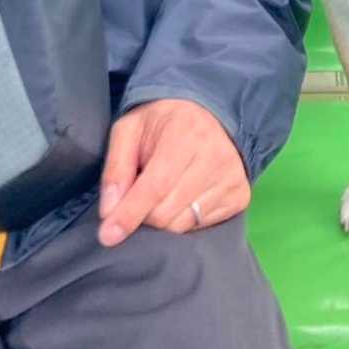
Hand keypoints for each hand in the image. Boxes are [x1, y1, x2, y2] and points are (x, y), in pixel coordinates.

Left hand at [97, 98, 249, 247]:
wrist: (208, 113)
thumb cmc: (162, 123)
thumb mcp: (130, 130)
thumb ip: (116, 168)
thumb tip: (109, 212)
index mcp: (185, 133)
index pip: (155, 185)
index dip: (129, 213)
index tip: (108, 236)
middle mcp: (214, 156)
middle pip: (166, 212)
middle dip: (142, 214)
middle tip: (137, 197)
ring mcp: (231, 178)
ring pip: (182, 225)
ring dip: (162, 219)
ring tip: (160, 194)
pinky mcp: (240, 196)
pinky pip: (201, 227)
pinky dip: (183, 220)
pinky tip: (181, 198)